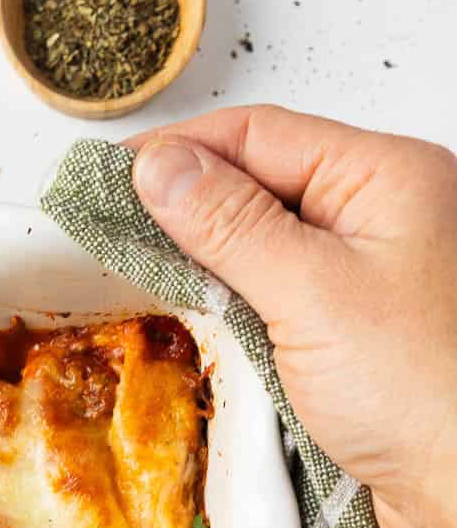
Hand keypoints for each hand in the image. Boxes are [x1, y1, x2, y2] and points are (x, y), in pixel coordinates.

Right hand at [129, 104, 456, 527]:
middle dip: (185, 206)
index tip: (106, 177)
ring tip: (139, 274)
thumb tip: (160, 166)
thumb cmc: (421, 392)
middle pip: (260, 184)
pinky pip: (278, 302)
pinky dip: (232, 308)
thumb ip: (230, 225)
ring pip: (264, 247)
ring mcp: (369, 278)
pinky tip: (196, 322)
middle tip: (108, 229)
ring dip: (205, 261)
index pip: (260, 135)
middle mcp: (381, 218)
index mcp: (386, 177)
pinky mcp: (354, 337)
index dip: (178, 150)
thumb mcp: (310, 292)